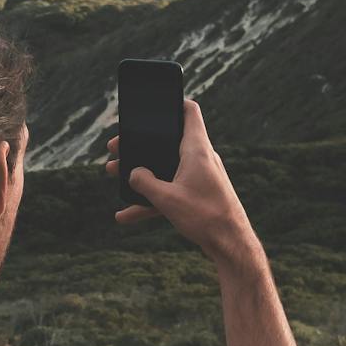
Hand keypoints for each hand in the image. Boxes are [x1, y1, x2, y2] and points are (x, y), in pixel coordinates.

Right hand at [103, 98, 259, 266]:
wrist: (230, 244)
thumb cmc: (205, 216)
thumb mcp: (166, 198)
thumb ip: (144, 182)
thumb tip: (132, 173)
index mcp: (196, 149)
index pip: (189, 111)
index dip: (172, 101)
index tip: (154, 102)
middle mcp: (200, 158)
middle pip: (167, 141)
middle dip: (140, 144)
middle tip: (116, 147)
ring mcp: (199, 176)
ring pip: (164, 167)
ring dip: (141, 171)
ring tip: (114, 173)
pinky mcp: (197, 194)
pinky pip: (169, 190)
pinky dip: (149, 199)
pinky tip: (125, 215)